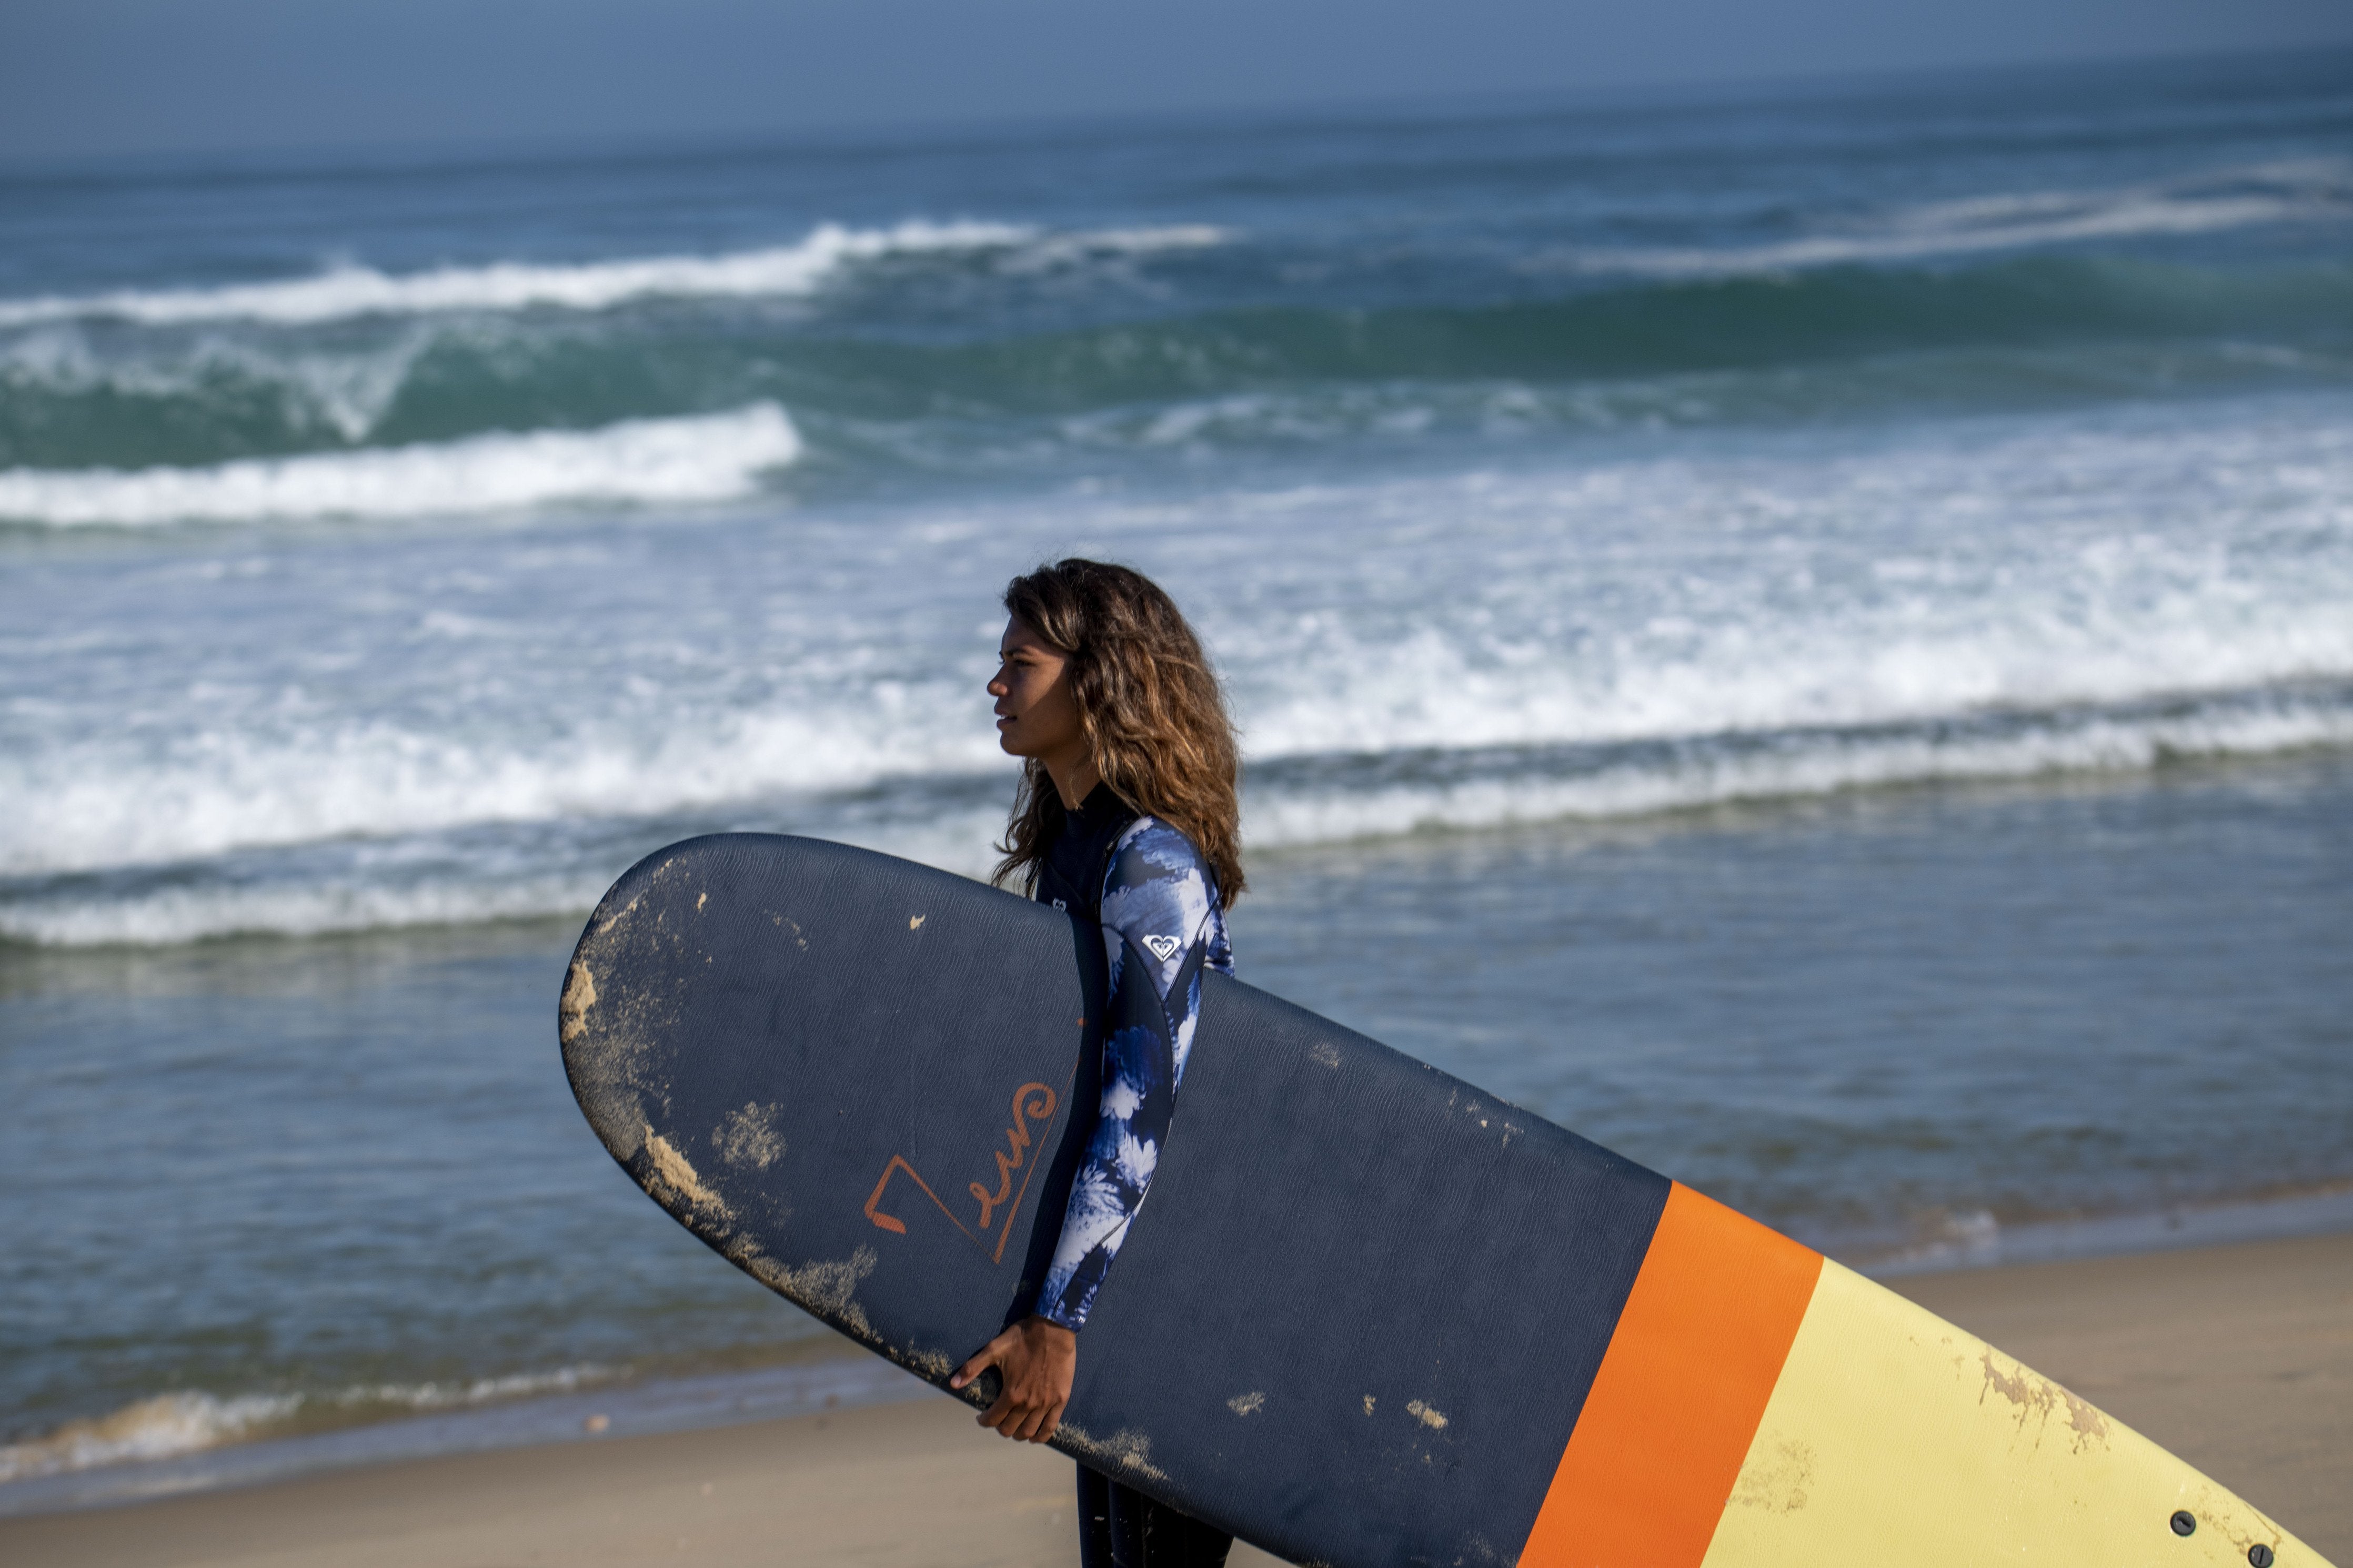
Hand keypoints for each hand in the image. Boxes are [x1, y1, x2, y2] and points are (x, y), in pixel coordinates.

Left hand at [950, 1315, 1075, 1441]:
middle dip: (1000, 1427)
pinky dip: (1041, 1436)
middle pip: (1010, 1429)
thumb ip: (973, 1368)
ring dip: (1019, 1434)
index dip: (984, 1421)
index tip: (982, 1417)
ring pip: (1029, 1431)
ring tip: (1015, 1428)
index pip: (993, 1419)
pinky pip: (1050, 1426)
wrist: (1053, 1329)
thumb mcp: (994, 1349)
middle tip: (999, 1419)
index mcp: (1011, 1393)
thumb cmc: (1023, 1338)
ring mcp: (1046, 1403)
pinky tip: (1035, 1436)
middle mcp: (1028, 1403)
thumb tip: (953, 1383)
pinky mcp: (1061, 1400)